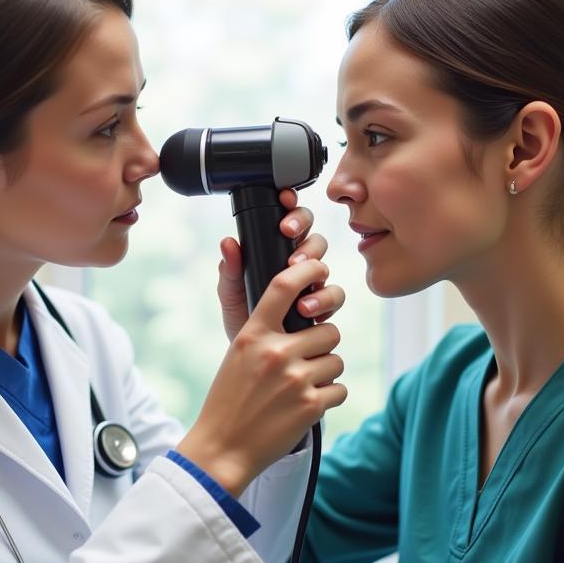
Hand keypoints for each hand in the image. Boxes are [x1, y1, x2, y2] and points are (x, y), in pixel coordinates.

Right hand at [177, 257, 346, 495]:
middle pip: (328, 329)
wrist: (222, 448)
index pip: (284, 286)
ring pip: (336, 360)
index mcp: (253, 334)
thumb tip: (301, 309)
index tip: (318, 268)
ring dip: (326, 374)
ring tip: (300, 388)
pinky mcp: (311, 406)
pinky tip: (305, 406)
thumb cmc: (229, 400)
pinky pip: (339, 389)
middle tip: (305, 362)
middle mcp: (276, 352)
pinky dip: (328, 398)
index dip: (308, 271)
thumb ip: (265, 330)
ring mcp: (295, 379)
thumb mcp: (238, 354)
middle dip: (323, 345)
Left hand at [217, 189, 344, 341]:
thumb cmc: (244, 322)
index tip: (284, 200)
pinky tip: (308, 310)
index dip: (292, 206)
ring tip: (298, 288)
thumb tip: (228, 243)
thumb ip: (230, 271)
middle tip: (290, 249)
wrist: (257, 361)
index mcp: (278, 253)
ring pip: (327, 267)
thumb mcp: (231, 296)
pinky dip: (323, 300)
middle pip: (315, 239)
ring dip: (316, 272)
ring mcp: (315, 286)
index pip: (291, 221)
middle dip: (306, 239)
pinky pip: (335, 296)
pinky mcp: (325, 308)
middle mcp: (301, 266)